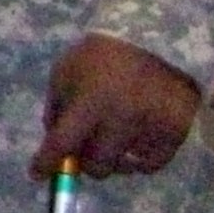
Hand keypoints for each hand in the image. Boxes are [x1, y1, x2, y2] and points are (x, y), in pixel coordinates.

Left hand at [33, 33, 199, 179]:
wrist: (155, 38)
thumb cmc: (102, 54)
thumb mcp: (66, 70)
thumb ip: (56, 106)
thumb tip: (55, 139)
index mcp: (90, 101)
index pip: (63, 143)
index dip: (47, 162)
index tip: (37, 174)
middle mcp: (121, 119)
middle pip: (96, 165)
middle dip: (86, 161)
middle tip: (86, 148)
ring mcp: (150, 129)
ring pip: (123, 167)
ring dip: (112, 158)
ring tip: (112, 136)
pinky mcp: (175, 133)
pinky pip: (150, 164)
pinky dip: (138, 158)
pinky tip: (134, 138)